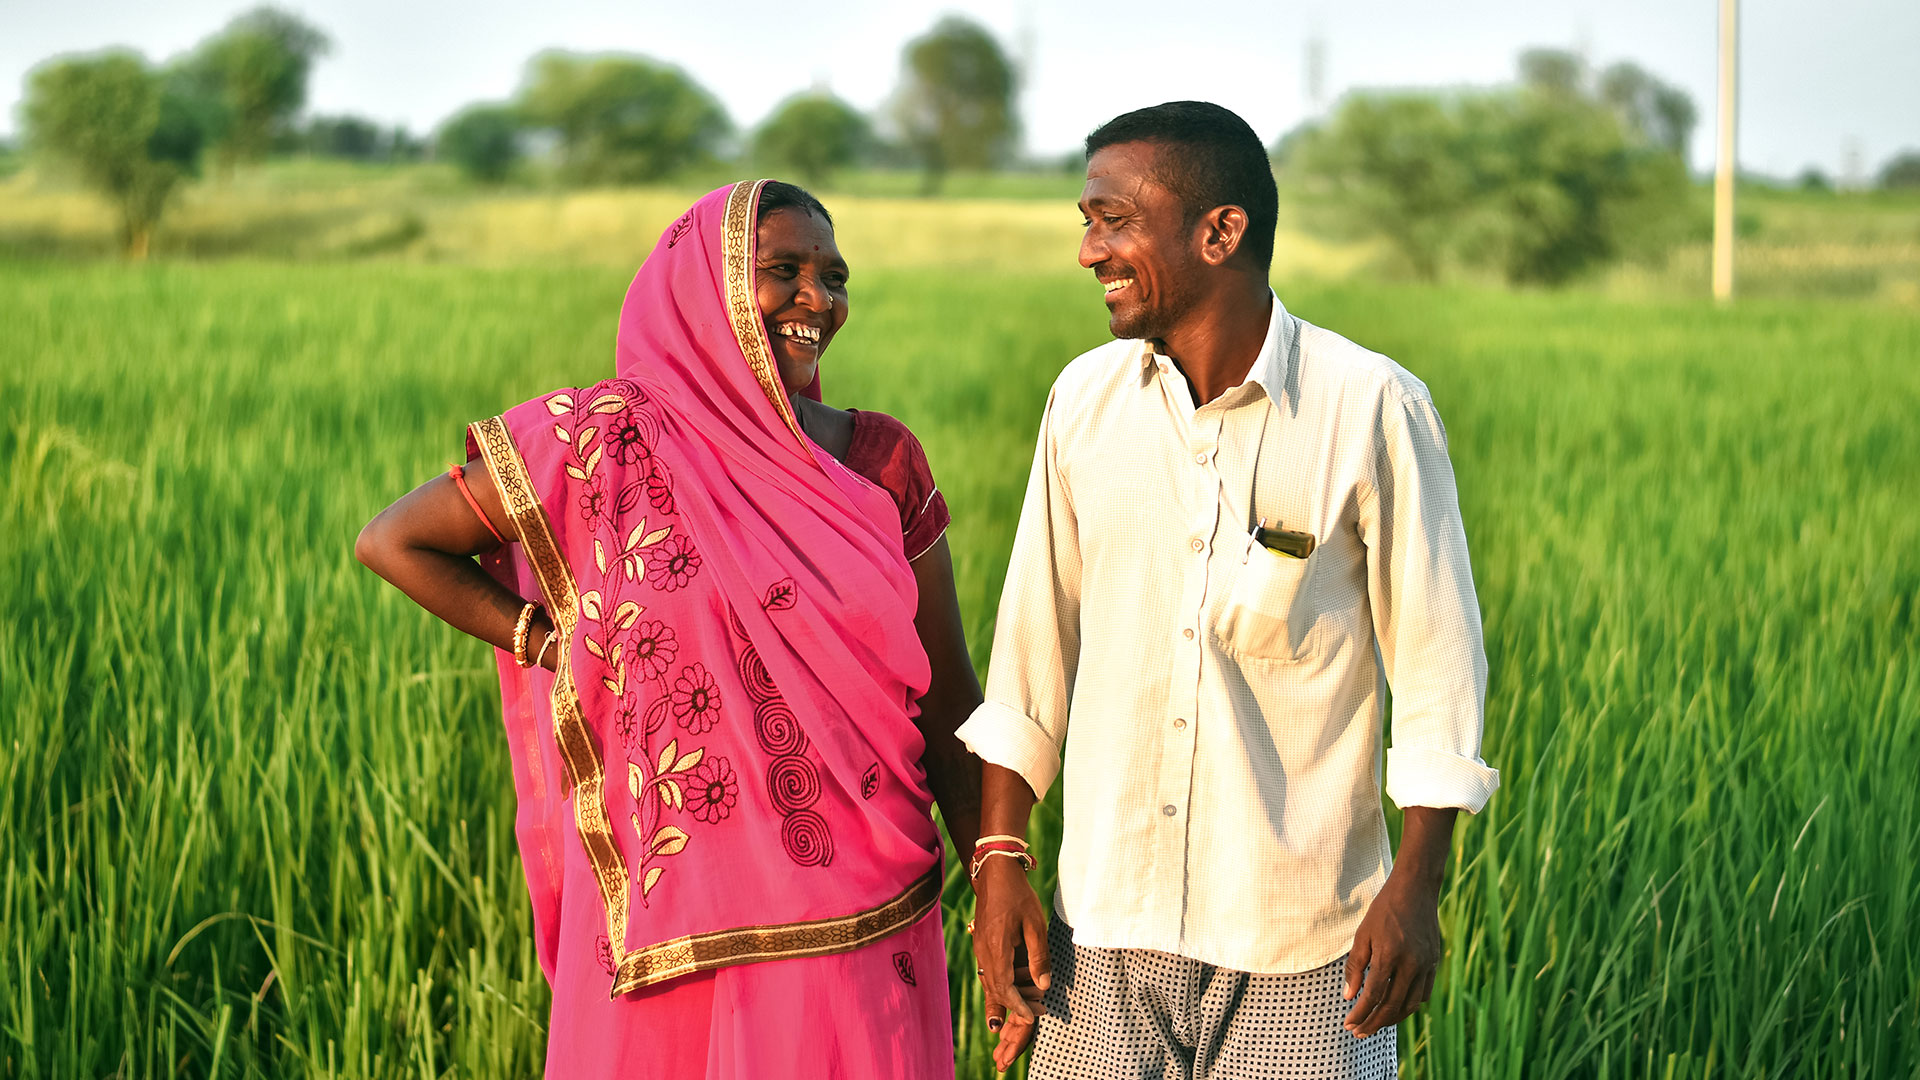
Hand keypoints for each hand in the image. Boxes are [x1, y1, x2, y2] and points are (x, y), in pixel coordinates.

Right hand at [970, 856, 1051, 1071]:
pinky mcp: (983, 946)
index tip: (1030, 1020)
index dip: (1017, 1007)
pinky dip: (996, 993)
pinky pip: (989, 975)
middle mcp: (984, 953)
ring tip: (1003, 1034)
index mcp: (996, 948)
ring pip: (990, 986)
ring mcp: (981, 950)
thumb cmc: (1018, 895)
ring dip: (998, 1009)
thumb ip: (1038, 955)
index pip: (1005, 987)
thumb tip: (1043, 985)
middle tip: (1008, 1045)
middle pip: (994, 993)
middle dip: (1004, 1019)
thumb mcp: (1034, 923)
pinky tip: (1001, 1005)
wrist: (994, 873)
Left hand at [1342, 872, 1441, 1037]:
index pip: (1373, 996)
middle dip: (1373, 1022)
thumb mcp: (1362, 934)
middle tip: (1358, 1031)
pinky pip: (1423, 993)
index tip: (1348, 1023)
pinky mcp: (1434, 962)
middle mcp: (1411, 964)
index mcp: (1390, 955)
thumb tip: (1349, 996)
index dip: (1360, 1013)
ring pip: (1410, 1004)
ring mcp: (1426, 964)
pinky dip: (1409, 1004)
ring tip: (1375, 1024)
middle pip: (1392, 1006)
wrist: (1415, 889)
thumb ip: (1356, 967)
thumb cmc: (1384, 910)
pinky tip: (1396, 1007)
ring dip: (1392, 1019)